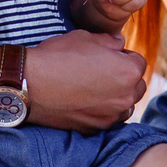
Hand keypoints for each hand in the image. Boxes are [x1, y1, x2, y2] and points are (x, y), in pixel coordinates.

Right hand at [21, 30, 145, 130]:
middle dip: (124, 78)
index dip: (122, 57)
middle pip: (136, 85)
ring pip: (125, 105)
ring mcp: (111, 116)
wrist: (28, 84)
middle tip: (102, 72)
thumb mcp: (85, 38)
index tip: (107, 57)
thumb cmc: (57, 57)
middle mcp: (125, 97)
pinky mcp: (95, 128)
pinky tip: (86, 102)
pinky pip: (108, 118)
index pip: (137, 62)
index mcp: (128, 71)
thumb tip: (119, 44)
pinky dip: (102, 111)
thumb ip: (110, 41)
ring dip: (117, 96)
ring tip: (94, 88)